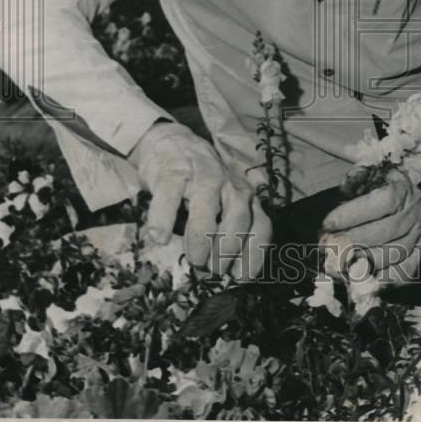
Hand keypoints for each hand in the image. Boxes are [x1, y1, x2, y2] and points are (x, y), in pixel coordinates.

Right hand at [128, 120, 271, 279]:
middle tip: (213, 269)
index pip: (261, 226)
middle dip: (228, 249)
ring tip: (194, 260)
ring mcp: (202, 174)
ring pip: (207, 206)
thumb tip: (225, 273)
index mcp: (244, 196)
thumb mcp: (222, 203)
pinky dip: (164, 219)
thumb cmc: (200, 184)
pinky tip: (159, 238)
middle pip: (238, 217)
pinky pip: (170, 196)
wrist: (171, 143)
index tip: (240, 278)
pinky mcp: (174, 170)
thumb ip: (227, 230)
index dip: (254, 254)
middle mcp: (229, 184)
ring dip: (201, 238)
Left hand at [319, 167, 420, 285]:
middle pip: (384, 233)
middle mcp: (416, 212)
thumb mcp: (373, 167)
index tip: (327, 224)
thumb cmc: (392, 177)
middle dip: (351, 242)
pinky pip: (407, 271)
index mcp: (404, 188)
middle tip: (328, 247)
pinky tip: (365, 280)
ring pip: (395, 254)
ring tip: (340, 264)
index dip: (351, 215)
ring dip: (365, 262)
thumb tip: (340, 199)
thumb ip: (356, 180)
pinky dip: (385, 281)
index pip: (379, 203)